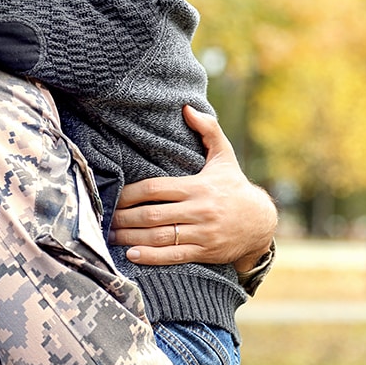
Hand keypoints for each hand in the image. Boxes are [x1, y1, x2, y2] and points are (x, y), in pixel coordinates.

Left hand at [110, 106, 276, 268]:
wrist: (261, 222)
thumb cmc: (235, 187)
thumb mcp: (224, 157)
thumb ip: (208, 130)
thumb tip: (187, 108)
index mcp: (197, 186)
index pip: (155, 189)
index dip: (129, 194)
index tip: (113, 198)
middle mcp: (199, 210)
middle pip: (152, 215)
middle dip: (124, 218)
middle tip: (104, 220)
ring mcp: (202, 232)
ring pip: (159, 237)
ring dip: (130, 238)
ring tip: (111, 237)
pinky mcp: (205, 251)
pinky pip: (173, 256)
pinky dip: (150, 257)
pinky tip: (131, 254)